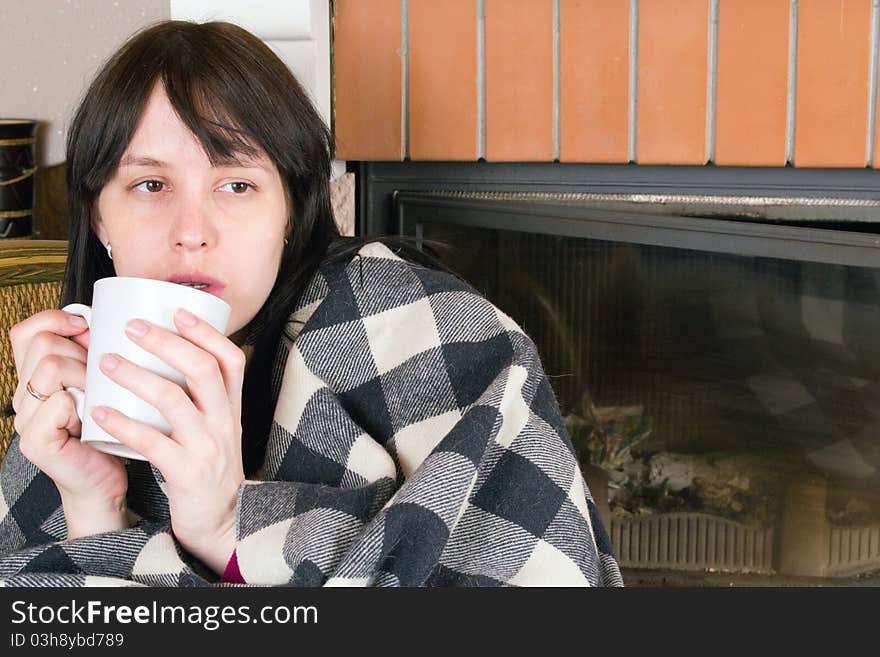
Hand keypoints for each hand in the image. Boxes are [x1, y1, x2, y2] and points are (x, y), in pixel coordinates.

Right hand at [9, 310, 128, 537]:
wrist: (106, 481)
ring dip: (85, 376)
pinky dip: (81, 405)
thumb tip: (105, 318)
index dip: (54, 319)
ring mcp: (24, 420)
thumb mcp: (103, 383)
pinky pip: (58, 402)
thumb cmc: (110, 431)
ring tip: (99, 396)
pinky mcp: (35, 442)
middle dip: (81, 354)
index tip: (87, 326)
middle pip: (44, 345)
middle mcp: (22, 396)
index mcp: (34, 378)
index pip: (25, 332)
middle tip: (101, 377)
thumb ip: (94, 354)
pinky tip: (94, 417)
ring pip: (50, 367)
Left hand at [89, 308, 245, 573]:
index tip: (177, 310)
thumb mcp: (218, 427)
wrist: (222, 521)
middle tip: (130, 327)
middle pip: (202, 370)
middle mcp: (225, 422)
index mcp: (232, 407)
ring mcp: (208, 447)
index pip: (231, 360)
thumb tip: (170, 355)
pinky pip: (152, 443)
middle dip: (165, 343)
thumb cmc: (210, 468)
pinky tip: (100, 412)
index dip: (206, 332)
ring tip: (105, 363)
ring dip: (136, 376)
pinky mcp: (187, 474)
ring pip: (174, 400)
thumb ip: (202, 397)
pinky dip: (123, 425)